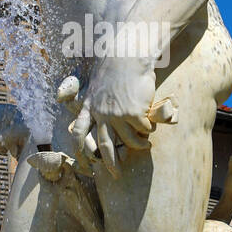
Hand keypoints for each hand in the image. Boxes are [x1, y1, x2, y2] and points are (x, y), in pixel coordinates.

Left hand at [61, 54, 155, 176]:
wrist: (127, 55)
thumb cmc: (116, 66)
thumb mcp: (99, 85)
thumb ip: (99, 102)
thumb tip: (105, 118)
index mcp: (90, 107)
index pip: (78, 132)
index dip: (80, 149)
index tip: (85, 162)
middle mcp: (101, 114)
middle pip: (104, 145)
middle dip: (110, 164)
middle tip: (116, 175)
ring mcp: (116, 115)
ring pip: (130, 140)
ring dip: (140, 144)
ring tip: (146, 145)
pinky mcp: (133, 113)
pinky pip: (144, 129)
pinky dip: (149, 129)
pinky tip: (152, 125)